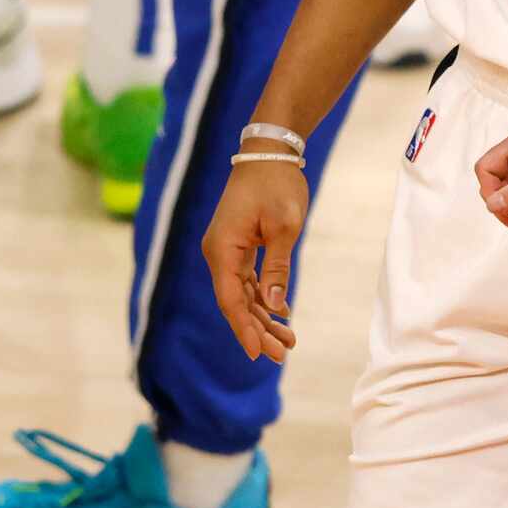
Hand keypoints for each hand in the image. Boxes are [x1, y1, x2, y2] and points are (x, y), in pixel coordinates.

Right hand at [203, 156, 307, 363]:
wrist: (269, 152)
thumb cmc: (277, 184)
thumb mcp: (285, 225)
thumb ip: (278, 266)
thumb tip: (275, 304)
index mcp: (222, 248)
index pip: (230, 300)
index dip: (244, 329)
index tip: (260, 353)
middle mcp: (218, 252)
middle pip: (235, 302)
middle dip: (258, 330)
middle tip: (283, 354)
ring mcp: (226, 250)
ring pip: (242, 295)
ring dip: (263, 318)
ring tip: (289, 341)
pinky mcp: (237, 247)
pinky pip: (247, 282)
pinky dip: (263, 300)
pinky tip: (282, 316)